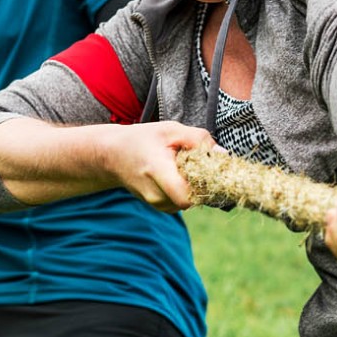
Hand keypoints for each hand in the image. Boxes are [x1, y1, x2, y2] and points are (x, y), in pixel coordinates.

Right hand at [101, 121, 216, 211]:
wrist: (113, 155)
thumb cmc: (143, 139)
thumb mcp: (171, 130)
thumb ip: (198, 140)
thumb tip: (223, 154)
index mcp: (157, 172)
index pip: (187, 196)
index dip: (203, 186)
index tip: (206, 169)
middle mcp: (155, 194)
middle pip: (192, 199)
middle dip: (200, 183)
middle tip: (195, 164)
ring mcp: (155, 203)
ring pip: (188, 202)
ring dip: (191, 187)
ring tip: (181, 167)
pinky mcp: (159, 206)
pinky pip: (181, 202)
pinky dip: (184, 190)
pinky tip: (176, 175)